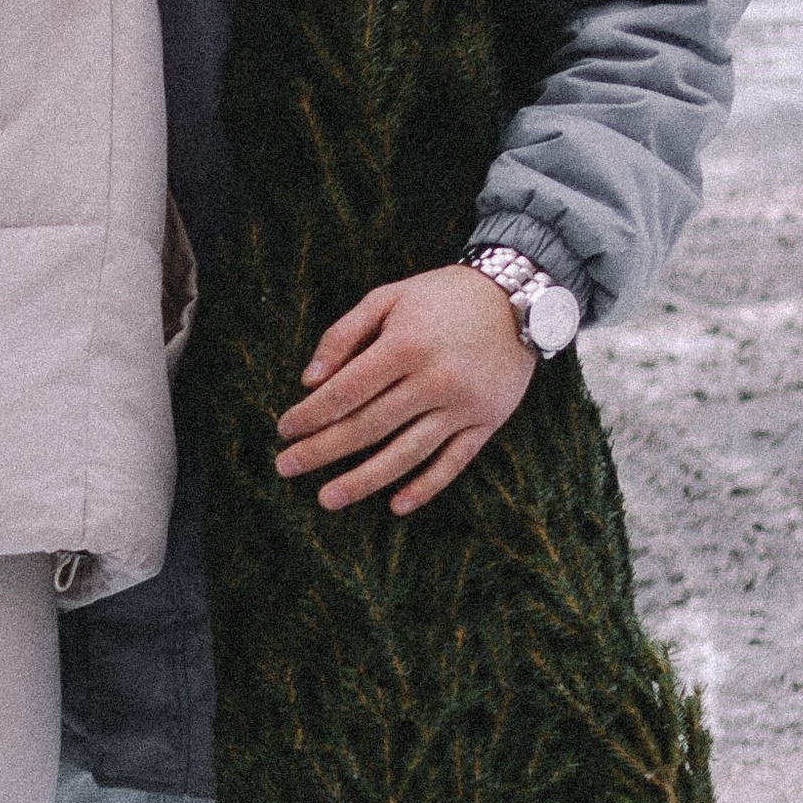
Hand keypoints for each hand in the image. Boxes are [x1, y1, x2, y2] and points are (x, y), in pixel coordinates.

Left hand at [274, 263, 536, 516]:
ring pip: (407, 453)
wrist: (518, 298)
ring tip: (328, 499)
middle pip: (369, 426)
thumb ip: (344, 334)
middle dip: (322, 450)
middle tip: (286, 467)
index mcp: (406, 345)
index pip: (347, 391)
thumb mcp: (388, 297)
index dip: (311, 414)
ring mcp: (463, 405)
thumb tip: (309, 380)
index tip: (284, 429)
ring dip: (364, 480)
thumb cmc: (441, 296)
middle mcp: (435, 380)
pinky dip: (425, 487)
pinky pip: (453, 463)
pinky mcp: (487, 422)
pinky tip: (396, 505)